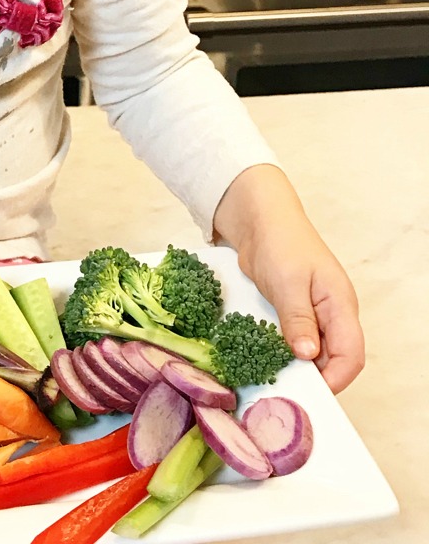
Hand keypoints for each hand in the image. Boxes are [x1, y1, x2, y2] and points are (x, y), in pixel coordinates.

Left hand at [213, 165, 363, 393]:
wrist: (257, 219)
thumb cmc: (279, 242)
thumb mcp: (288, 281)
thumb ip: (298, 318)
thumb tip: (307, 355)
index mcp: (340, 305)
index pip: (351, 354)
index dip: (335, 377)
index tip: (310, 390)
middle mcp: (331, 313)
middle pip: (334, 358)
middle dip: (314, 376)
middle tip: (286, 388)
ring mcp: (312, 312)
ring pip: (313, 351)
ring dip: (296, 364)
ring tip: (273, 375)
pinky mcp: (292, 310)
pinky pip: (294, 339)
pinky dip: (282, 350)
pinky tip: (265, 357)